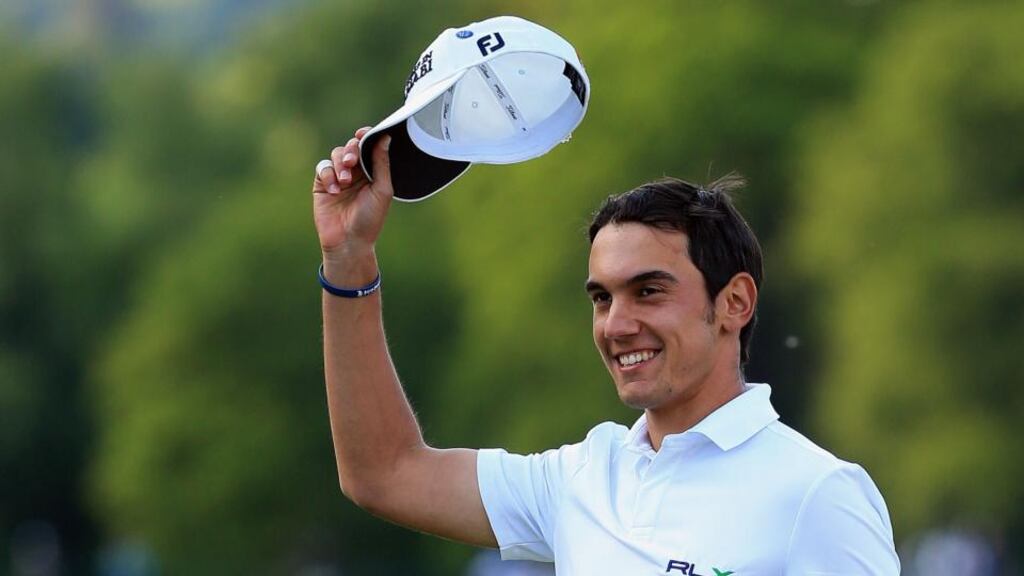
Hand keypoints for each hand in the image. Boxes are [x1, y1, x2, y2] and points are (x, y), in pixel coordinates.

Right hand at [312, 127, 393, 257]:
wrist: (349, 242)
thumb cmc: (370, 219)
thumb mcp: (382, 190)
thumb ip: (381, 163)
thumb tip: (385, 137)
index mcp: (372, 171)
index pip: (368, 146)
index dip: (366, 136)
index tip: (363, 133)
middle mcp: (356, 171)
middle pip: (351, 147)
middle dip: (351, 150)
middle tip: (351, 162)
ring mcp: (338, 177)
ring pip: (336, 154)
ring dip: (340, 164)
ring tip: (345, 181)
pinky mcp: (322, 184)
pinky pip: (322, 168)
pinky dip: (328, 175)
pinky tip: (335, 190)